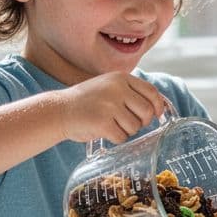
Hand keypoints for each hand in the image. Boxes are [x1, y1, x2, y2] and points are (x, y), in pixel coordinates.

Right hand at [52, 71, 169, 143]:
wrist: (58, 110)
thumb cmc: (86, 102)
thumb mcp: (109, 87)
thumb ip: (130, 92)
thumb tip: (158, 106)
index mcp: (121, 78)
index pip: (151, 91)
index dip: (157, 105)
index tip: (157, 114)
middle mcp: (117, 88)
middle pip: (146, 112)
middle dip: (141, 122)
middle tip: (128, 123)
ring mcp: (110, 105)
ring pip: (135, 126)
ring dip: (126, 131)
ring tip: (110, 124)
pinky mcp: (103, 122)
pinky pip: (122, 137)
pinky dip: (115, 138)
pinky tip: (103, 131)